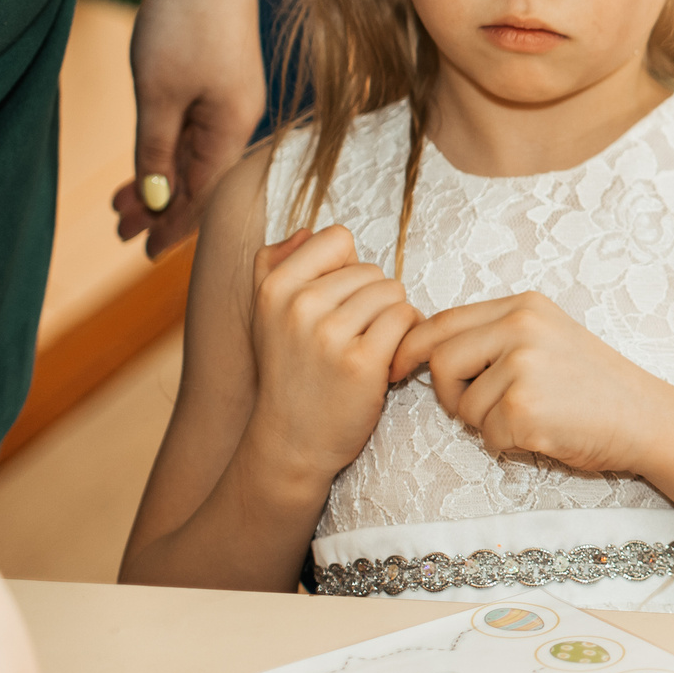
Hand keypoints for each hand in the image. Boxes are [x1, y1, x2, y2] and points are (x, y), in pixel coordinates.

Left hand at [114, 0, 266, 256]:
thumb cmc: (185, 24)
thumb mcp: (158, 94)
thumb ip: (157, 150)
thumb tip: (157, 200)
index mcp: (230, 128)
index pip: (201, 194)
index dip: (172, 226)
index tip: (144, 253)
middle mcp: (237, 118)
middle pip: (199, 177)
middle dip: (159, 206)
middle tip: (119, 229)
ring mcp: (229, 98)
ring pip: (193, 153)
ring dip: (159, 177)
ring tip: (120, 199)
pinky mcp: (219, 78)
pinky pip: (193, 129)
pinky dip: (167, 149)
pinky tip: (149, 155)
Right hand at [245, 225, 420, 481]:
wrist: (290, 442)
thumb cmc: (289, 372)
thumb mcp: (267, 316)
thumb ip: (278, 265)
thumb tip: (306, 231)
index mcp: (274, 287)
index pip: (338, 238)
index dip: (348, 270)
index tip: (337, 304)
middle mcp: (298, 305)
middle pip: (372, 270)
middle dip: (373, 302)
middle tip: (353, 338)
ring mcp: (330, 334)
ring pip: (394, 293)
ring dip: (392, 321)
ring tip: (367, 349)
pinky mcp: (363, 362)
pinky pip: (406, 320)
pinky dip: (406, 339)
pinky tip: (386, 363)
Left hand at [387, 293, 673, 471]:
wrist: (646, 418)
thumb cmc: (594, 386)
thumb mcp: (548, 338)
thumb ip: (496, 335)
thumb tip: (426, 349)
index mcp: (523, 306)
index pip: (442, 321)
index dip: (411, 348)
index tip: (397, 369)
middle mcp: (521, 327)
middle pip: (439, 359)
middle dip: (448, 393)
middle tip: (477, 408)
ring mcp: (523, 366)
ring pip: (461, 405)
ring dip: (484, 423)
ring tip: (529, 417)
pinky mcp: (524, 408)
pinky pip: (486, 435)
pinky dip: (507, 444)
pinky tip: (542, 433)